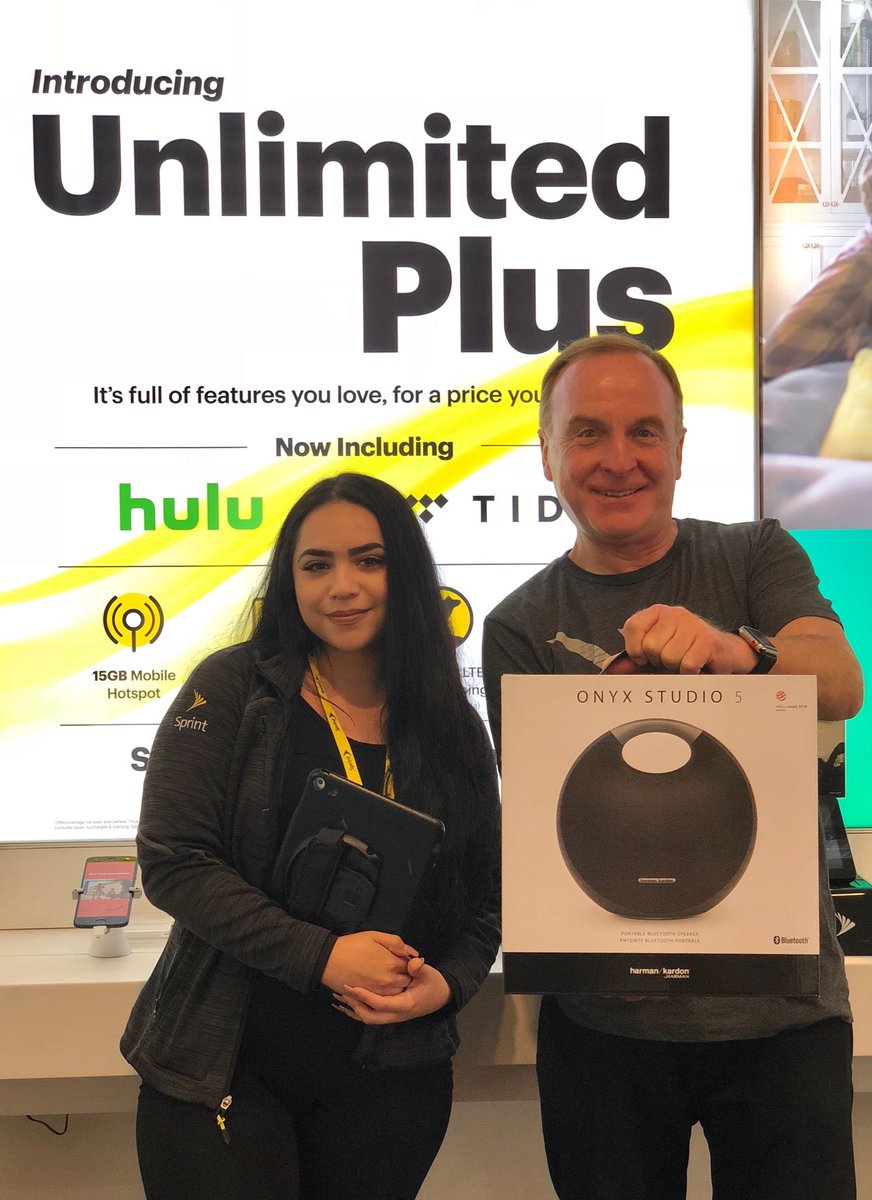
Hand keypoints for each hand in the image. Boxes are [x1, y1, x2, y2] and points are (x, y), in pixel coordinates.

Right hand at [320, 931, 421, 995]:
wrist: (329, 960)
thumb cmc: (352, 945)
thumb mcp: (375, 936)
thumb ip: (396, 943)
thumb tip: (413, 953)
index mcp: (392, 963)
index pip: (411, 965)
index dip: (406, 961)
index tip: (398, 957)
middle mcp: (389, 980)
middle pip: (407, 980)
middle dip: (404, 973)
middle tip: (392, 965)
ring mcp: (380, 992)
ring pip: (398, 991)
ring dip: (397, 984)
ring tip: (384, 974)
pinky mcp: (371, 998)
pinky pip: (386, 998)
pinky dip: (386, 992)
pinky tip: (378, 982)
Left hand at [332, 963, 450, 1025]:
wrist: (440, 998)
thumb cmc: (433, 984)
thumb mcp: (429, 974)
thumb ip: (419, 968)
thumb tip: (414, 961)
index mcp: (405, 1005)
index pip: (381, 1004)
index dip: (366, 996)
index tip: (352, 986)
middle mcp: (396, 1015)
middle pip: (370, 1016)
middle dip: (354, 1004)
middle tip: (341, 990)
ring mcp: (392, 1017)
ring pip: (368, 1018)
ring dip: (352, 1009)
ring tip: (337, 996)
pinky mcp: (389, 1015)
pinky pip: (369, 1016)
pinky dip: (355, 1012)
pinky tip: (343, 1005)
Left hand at [620, 605, 756, 674]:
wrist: (723, 654)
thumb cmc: (686, 653)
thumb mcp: (656, 652)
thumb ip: (633, 658)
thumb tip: (608, 668)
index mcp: (657, 613)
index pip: (632, 626)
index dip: (635, 649)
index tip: (645, 659)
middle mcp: (674, 613)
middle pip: (650, 646)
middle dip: (659, 662)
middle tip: (672, 661)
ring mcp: (691, 624)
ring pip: (668, 657)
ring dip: (676, 668)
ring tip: (685, 662)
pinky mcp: (707, 639)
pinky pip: (686, 664)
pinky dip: (689, 672)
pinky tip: (696, 666)